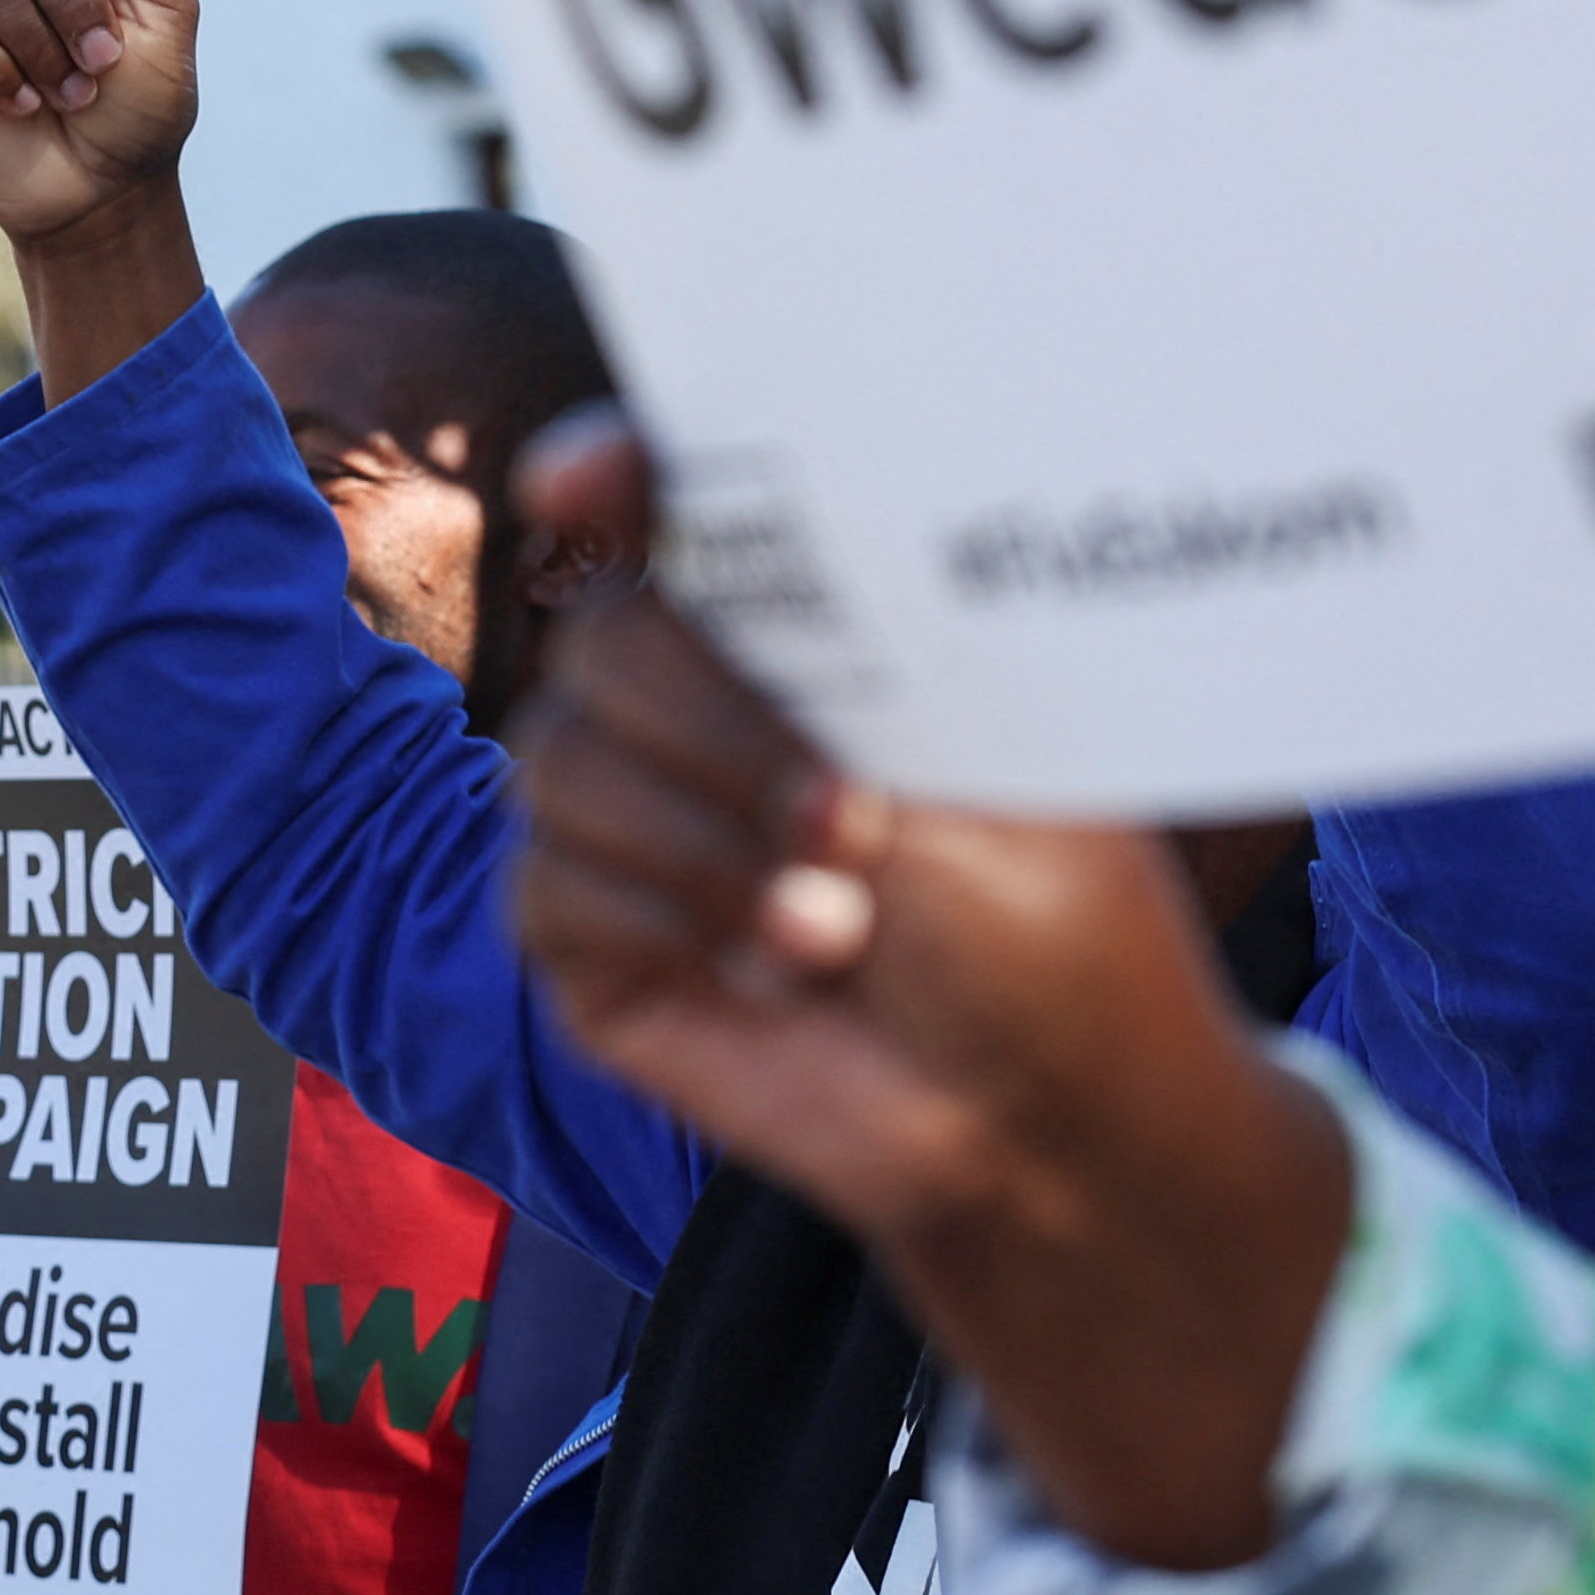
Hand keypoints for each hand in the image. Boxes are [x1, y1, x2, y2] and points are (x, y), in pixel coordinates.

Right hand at [502, 419, 1342, 1569]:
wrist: (1050, 1123)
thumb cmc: (1046, 920)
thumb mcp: (970, 737)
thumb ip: (832, 610)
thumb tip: (702, 506)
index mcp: (790, 631)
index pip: (656, 500)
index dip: (606, 471)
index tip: (582, 482)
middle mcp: (689, 711)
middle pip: (599, 638)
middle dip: (718, 726)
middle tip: (853, 824)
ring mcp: (628, 825)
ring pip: (555, 764)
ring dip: (705, 847)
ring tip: (838, 926)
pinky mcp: (586, 944)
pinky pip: (545, 888)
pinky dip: (667, 926)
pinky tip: (771, 975)